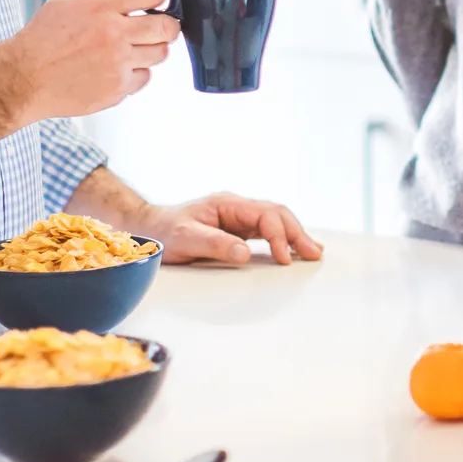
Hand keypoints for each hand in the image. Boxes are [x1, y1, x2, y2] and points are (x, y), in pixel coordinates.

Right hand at [1, 0, 178, 121]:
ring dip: (150, 48)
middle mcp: (111, 33)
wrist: (24, 78)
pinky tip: (115, 66)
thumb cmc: (47, 35)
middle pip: (167, 26)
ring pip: (160, 53)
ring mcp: (116, 63)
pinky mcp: (116, 89)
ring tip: (127, 46)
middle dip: (164, 23)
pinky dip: (135, 71)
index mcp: (99, 4)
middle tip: (149, 25)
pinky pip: (145, 77)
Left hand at [129, 192, 325, 265]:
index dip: (278, 235)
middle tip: (313, 254)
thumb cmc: (164, 232)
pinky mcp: (238, 231)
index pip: (265, 214)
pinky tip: (293, 251)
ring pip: (276, 222)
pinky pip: (267, 232)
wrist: (149, 229)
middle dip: (297, 233)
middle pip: (277, 214)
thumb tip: (245, 253)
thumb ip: (214, 244)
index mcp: (228, 204)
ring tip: (312, 253)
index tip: (284, 257)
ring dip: (294, 236)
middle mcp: (237, 208)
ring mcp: (238, 219)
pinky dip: (283, 240)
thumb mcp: (185, 237)